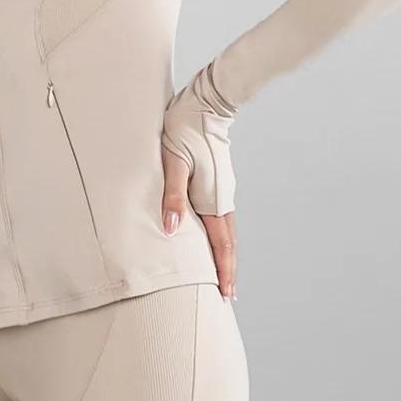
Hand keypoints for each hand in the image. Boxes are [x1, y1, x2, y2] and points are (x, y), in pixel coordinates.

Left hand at [160, 71, 237, 300]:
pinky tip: (212, 241)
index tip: (226, 294)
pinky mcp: (217, 183)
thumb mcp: (172, 163)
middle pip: (228, 243)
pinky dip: (219, 238)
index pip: (221, 245)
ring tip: (222, 276)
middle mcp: (221, 199)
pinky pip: (220, 219)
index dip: (224, 271)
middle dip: (227, 271)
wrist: (204, 104)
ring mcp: (221, 191)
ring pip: (226, 232)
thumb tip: (174, 231)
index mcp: (213, 199)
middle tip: (228, 296)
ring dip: (224, 256)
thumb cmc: (183, 130)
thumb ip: (172, 197)